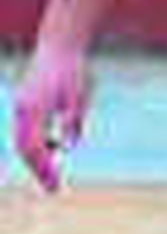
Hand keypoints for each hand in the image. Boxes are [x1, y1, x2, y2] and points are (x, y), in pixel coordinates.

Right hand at [11, 45, 90, 191]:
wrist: (59, 45)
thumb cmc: (73, 71)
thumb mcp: (79, 97)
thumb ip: (73, 121)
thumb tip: (69, 146)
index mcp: (32, 109)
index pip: (32, 148)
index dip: (42, 169)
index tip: (54, 186)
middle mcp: (21, 110)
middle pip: (24, 148)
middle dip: (38, 169)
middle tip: (54, 188)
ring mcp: (20, 107)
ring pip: (22, 142)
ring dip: (37, 158)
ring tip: (53, 174)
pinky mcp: (25, 105)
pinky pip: (26, 132)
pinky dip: (37, 145)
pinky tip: (53, 150)